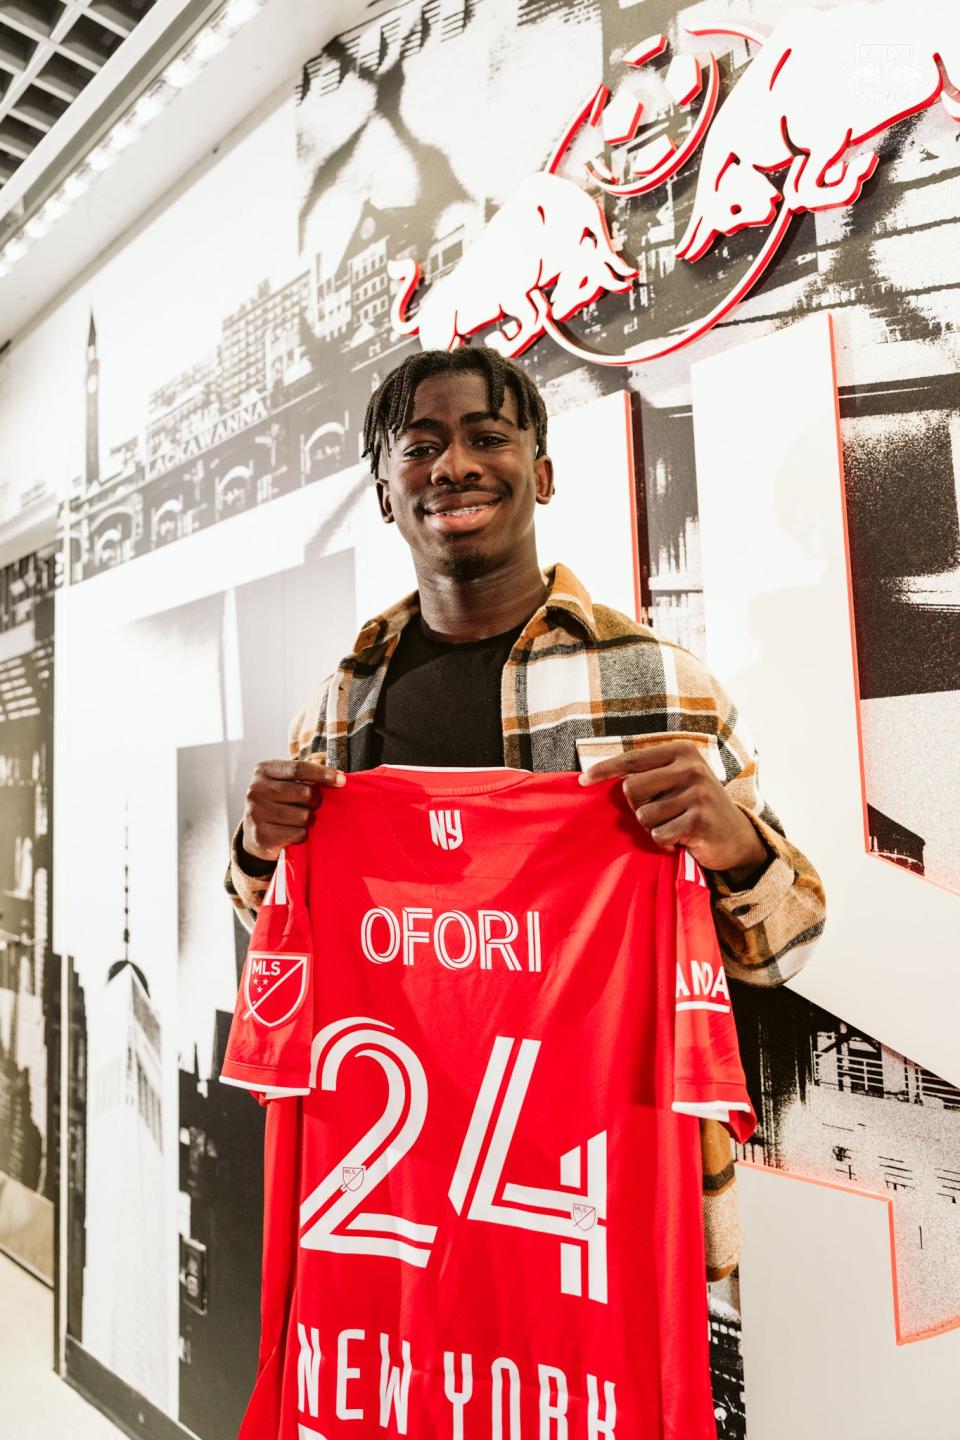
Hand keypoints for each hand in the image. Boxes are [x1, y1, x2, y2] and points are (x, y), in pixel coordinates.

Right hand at [242, 759, 344, 863]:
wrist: (254, 833)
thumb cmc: (278, 802)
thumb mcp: (285, 782)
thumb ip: (306, 777)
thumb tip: (338, 779)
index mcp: (263, 770)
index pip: (299, 768)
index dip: (323, 774)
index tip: (341, 780)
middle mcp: (256, 789)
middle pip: (305, 793)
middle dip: (316, 801)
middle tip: (312, 805)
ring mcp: (256, 812)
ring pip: (304, 816)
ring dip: (309, 819)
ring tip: (299, 819)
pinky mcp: (261, 835)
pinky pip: (298, 834)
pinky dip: (302, 834)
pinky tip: (292, 832)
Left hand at [579, 740, 767, 877]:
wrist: (737, 837)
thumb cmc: (695, 807)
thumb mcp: (677, 780)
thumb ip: (648, 774)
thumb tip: (597, 774)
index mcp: (681, 751)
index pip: (632, 759)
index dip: (604, 770)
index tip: (582, 781)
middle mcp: (691, 767)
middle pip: (631, 789)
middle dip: (636, 809)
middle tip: (657, 816)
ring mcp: (698, 792)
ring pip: (643, 816)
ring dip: (653, 828)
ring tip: (673, 827)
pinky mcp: (700, 819)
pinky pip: (658, 834)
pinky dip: (664, 843)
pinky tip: (681, 840)